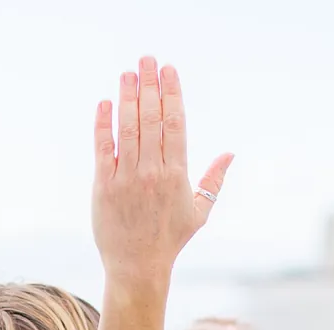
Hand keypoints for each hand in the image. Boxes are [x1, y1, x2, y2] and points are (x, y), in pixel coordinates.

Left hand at [92, 56, 233, 278]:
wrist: (137, 267)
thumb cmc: (169, 240)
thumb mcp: (198, 213)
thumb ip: (213, 181)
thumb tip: (229, 154)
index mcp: (177, 175)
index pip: (176, 124)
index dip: (172, 93)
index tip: (169, 71)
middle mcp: (152, 173)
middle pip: (152, 119)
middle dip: (150, 86)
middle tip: (147, 60)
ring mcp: (127, 179)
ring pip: (128, 129)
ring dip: (127, 97)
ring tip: (127, 74)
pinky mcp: (104, 187)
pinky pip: (103, 149)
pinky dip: (103, 125)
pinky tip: (105, 104)